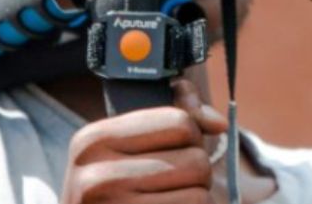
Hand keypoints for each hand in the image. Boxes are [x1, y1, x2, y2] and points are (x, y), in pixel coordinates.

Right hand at [60, 79, 227, 203]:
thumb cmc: (119, 188)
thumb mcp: (131, 146)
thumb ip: (174, 117)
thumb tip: (218, 123)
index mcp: (93, 140)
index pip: (179, 122)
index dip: (192, 137)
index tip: (176, 152)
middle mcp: (96, 177)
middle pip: (195, 160)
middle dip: (198, 175)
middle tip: (176, 187)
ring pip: (200, 195)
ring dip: (197, 200)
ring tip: (171, 201)